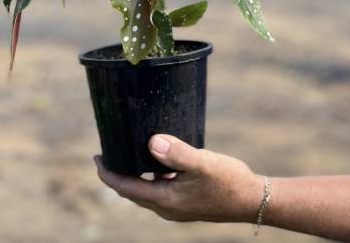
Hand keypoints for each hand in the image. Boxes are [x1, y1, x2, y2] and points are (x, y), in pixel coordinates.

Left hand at [94, 134, 262, 222]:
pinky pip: (158, 188)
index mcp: (166, 200)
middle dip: (116, 174)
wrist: (253, 200)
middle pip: (132, 191)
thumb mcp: (203, 164)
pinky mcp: (185, 201)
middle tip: (106, 153)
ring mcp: (176, 206)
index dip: (107, 174)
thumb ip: (177, 154)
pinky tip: (156, 159)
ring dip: (132, 174)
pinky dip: (149, 175)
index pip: (126, 188)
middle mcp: (167, 206)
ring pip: (145, 190)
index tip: (96, 157)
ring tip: (127, 153)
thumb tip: (152, 143)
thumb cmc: (229, 181)